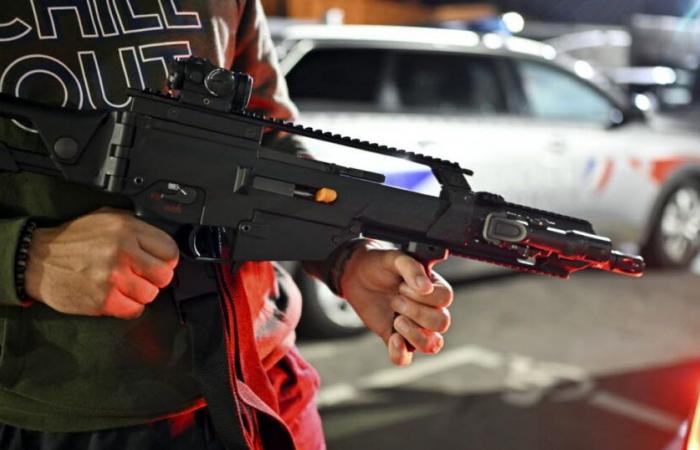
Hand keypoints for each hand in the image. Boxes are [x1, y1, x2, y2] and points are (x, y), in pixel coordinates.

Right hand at [25, 208, 178, 318]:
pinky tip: (118, 297)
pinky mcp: (103, 299)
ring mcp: (113, 277)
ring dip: (141, 293)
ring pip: (151, 294)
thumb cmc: (71, 240)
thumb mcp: (105, 218)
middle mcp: (122, 251)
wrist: (36, 259)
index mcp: (126, 229)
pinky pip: (134, 310)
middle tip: (144, 276)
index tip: (161, 263)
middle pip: (164, 275)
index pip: (169, 249)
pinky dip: (129, 307)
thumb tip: (158, 242)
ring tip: (126, 286)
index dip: (167, 259)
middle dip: (156, 277)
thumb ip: (135, 227)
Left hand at [339, 241, 453, 365]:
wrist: (357, 275)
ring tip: (396, 319)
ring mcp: (414, 327)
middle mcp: (429, 310)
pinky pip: (405, 358)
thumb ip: (411, 268)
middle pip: (441, 323)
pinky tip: (393, 338)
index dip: (423, 296)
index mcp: (434, 288)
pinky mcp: (395, 339)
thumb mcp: (394, 258)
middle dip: (417, 312)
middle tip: (395, 299)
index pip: (445, 298)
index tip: (402, 286)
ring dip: (413, 333)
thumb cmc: (379, 264)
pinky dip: (400, 353)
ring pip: (431, 345)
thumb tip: (426, 288)